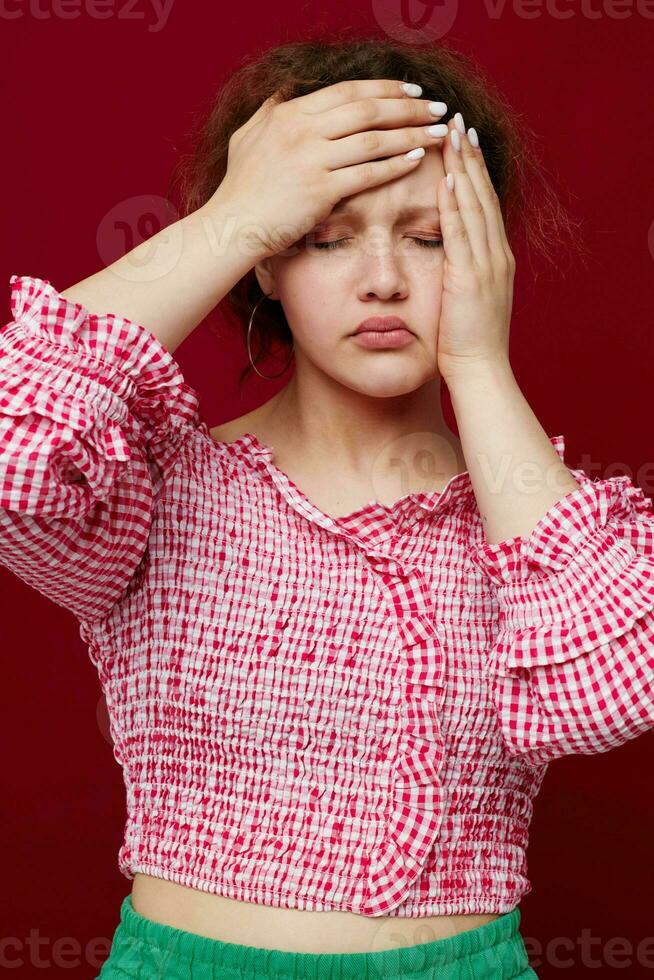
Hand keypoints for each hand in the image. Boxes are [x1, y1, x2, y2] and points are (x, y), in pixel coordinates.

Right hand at [206, 79, 449, 260]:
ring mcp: (311, 160)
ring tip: (439, 133)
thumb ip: (270, 112)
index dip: (384, 88)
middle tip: (438, 107)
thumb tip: (285, 93)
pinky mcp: (320, 191)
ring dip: (411, 133)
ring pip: (373, 139)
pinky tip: (417, 160)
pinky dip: (395, 165)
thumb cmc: (240, 188)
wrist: (232, 226)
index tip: (412, 90)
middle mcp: (302, 130)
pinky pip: (367, 173)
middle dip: (408, 106)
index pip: (347, 92)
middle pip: (367, 109)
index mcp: (289, 114)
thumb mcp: (248, 137)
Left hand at [435, 116, 515, 385]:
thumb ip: (458, 276)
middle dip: (470, 157)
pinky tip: (448, 179)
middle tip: (457, 120)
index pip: (484, 205)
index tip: (462, 142)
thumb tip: (444, 261)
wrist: (481, 372)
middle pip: (483, 195)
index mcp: (494, 259)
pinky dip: (457, 204)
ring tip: (451, 134)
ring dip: (464, 168)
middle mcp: (496, 255)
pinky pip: (463, 233)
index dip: (474, 172)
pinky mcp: (472, 277)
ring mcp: (487, 264)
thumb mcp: (463, 303)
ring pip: (475, 205)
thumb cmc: (466, 346)